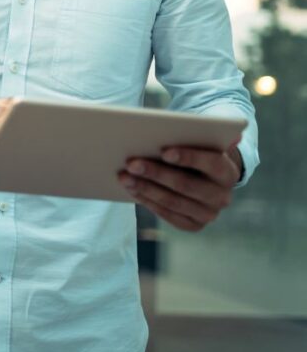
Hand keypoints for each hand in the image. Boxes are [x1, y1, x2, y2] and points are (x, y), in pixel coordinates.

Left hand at [118, 144, 241, 231]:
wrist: (204, 178)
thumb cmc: (196, 153)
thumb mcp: (200, 142)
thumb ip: (198, 133)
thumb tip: (201, 127)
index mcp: (227, 172)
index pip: (211, 163)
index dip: (188, 157)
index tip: (164, 151)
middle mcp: (222, 196)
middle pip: (186, 185)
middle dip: (156, 173)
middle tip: (131, 163)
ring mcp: (208, 213)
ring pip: (173, 202)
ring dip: (145, 188)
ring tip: (124, 176)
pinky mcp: (194, 225)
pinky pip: (168, 215)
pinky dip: (147, 201)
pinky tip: (132, 189)